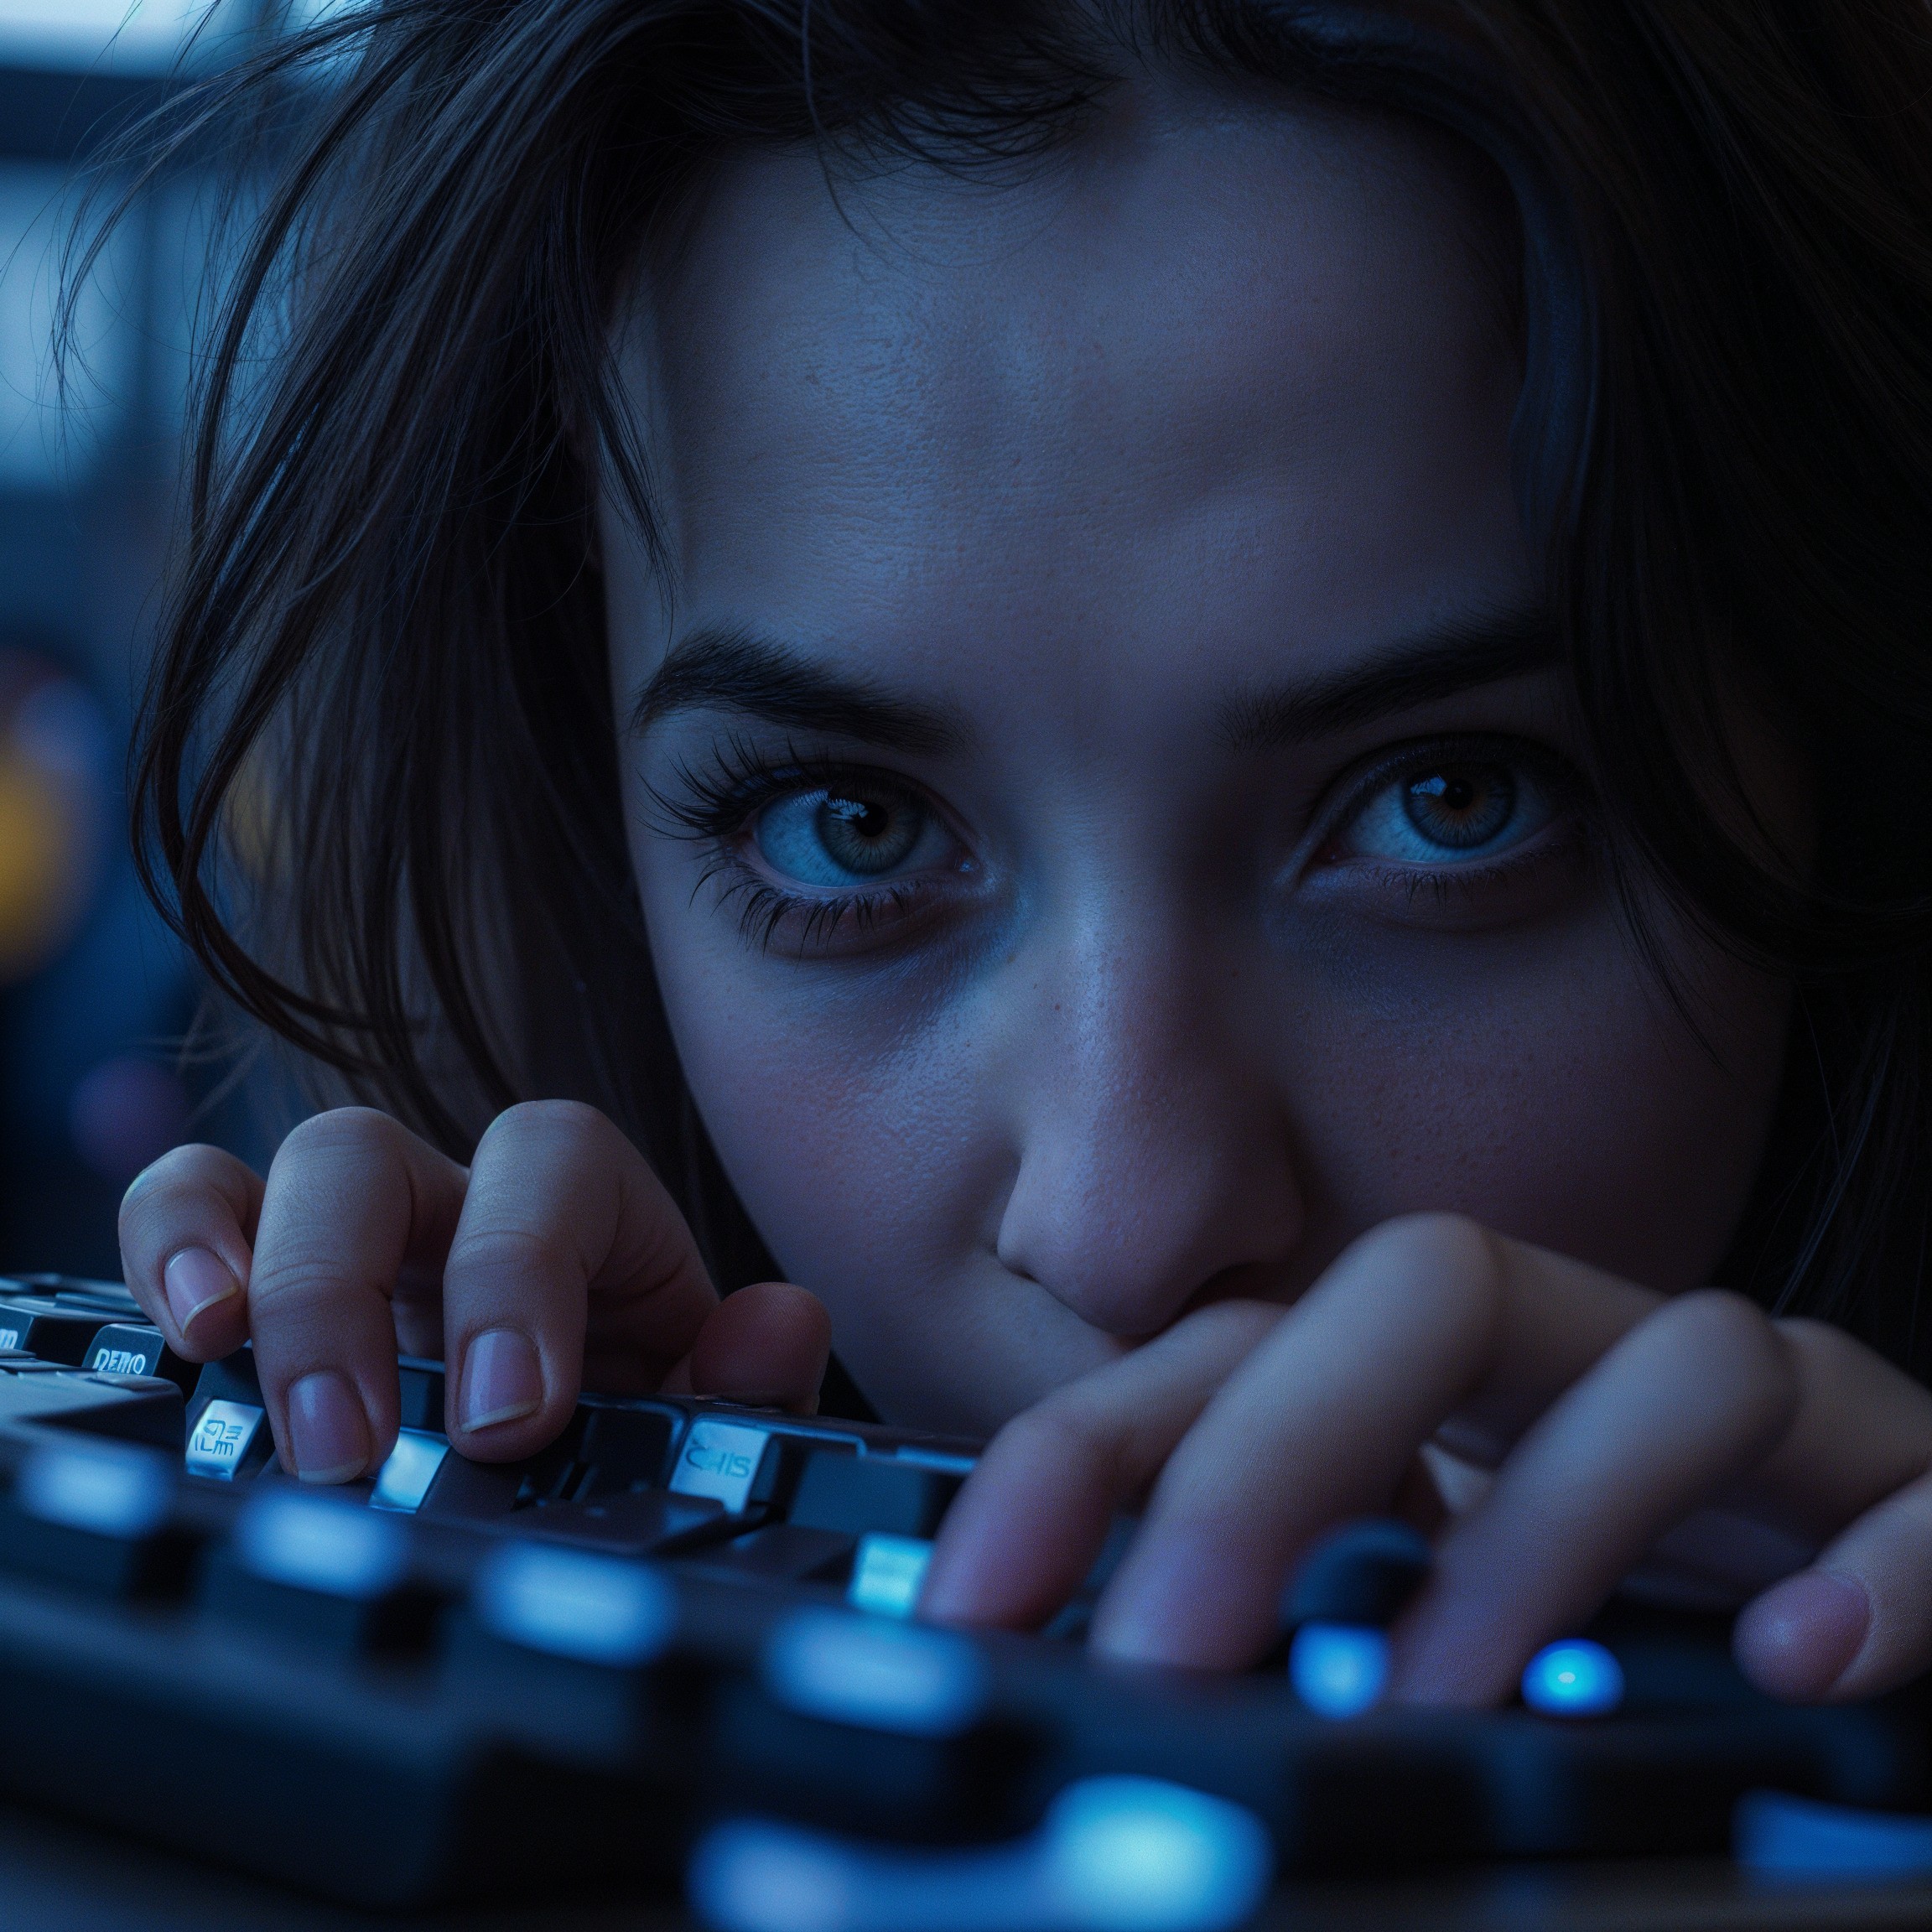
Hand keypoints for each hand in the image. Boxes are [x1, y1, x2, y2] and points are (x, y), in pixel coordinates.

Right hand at [117, 1102, 830, 1483]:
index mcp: (583, 1211)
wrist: (580, 1448)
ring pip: (273, 1170)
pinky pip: (192, 1213)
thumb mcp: (708, 1420)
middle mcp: (457, 1199)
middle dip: (339, 1288)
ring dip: (231, 1255)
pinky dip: (166, 1253)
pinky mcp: (267, 1283)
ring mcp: (357, 1233)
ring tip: (220, 1364)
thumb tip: (776, 1327)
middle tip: (347, 1449)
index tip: (507, 1420)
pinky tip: (174, 1344)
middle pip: (370, 1150)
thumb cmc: (641, 1417)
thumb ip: (751, 1382)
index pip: (550, 1162)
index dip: (517, 1272)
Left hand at [920, 1213, 1931, 1704]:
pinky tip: (1795, 1666)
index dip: (1087, 1454)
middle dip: (1275, 1459)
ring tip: (1437, 1699)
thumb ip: (1285, 1642)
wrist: (1872, 1612)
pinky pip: (1914, 1489)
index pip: (1238, 1349)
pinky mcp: (1921, 1491)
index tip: (971, 1608)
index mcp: (1442, 1389)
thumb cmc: (1623, 1625)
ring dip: (1539, 1530)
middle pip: (1426, 1290)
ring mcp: (1775, 1420)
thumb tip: (1101, 1731)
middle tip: (1173, 1659)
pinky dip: (1871, 1569)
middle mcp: (1589, 1363)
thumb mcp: (1414, 1623)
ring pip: (1672, 1361)